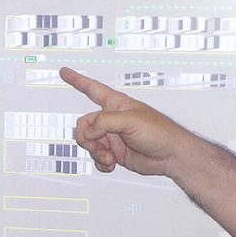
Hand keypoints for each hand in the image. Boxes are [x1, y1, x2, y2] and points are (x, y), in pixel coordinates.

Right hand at [59, 67, 196, 178]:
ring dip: (96, 153)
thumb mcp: (130, 121)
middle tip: (97, 145)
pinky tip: (111, 164)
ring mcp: (113, 137)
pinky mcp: (115, 153)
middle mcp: (112, 120)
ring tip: (109, 157)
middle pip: (84, 125)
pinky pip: (97, 158)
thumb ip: (104, 123)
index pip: (92, 88)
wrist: (171, 156)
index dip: (77, 80)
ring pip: (89, 144)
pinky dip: (101, 163)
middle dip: (87, 138)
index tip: (64, 72)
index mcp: (116, 104)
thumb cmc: (159, 132)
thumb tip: (89, 133)